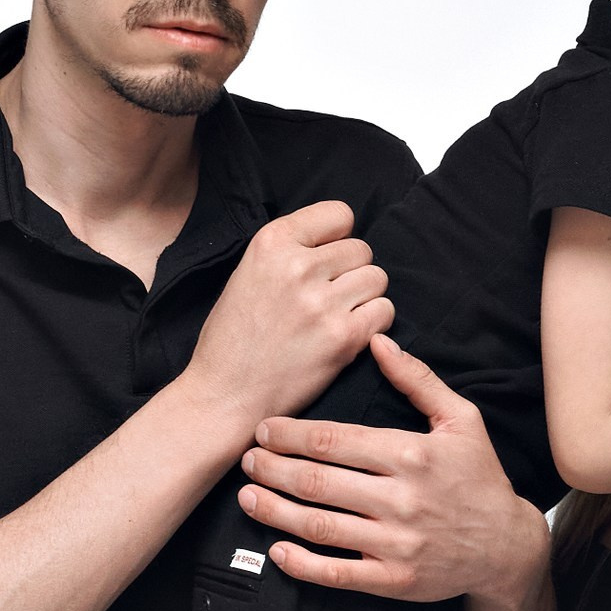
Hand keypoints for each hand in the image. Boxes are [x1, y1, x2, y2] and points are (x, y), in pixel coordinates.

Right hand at [184, 202, 391, 439]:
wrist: (225, 395)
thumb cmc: (233, 339)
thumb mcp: (247, 274)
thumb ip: (289, 251)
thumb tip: (336, 241)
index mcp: (271, 242)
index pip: (338, 214)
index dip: (337, 238)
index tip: (326, 259)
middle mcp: (298, 267)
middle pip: (361, 249)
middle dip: (351, 272)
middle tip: (328, 297)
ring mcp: (322, 303)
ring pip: (377, 278)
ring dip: (365, 296)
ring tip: (338, 315)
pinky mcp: (343, 338)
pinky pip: (385, 312)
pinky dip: (374, 323)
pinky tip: (349, 335)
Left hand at [237, 333, 547, 606]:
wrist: (506, 547)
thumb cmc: (480, 477)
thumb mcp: (462, 419)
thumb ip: (418, 380)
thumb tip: (377, 341)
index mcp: (412, 454)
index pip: (335, 441)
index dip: (291, 435)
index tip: (264, 430)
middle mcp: (402, 499)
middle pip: (318, 481)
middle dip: (273, 468)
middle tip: (246, 459)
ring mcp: (397, 544)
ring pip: (320, 526)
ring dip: (275, 511)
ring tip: (248, 496)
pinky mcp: (395, 581)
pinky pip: (338, 574)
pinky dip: (302, 564)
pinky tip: (277, 550)